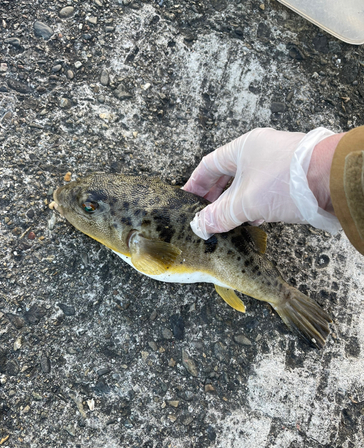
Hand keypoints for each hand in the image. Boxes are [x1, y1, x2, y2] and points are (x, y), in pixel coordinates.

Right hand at [183, 127, 341, 238]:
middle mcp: (260, 151)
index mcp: (243, 148)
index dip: (195, 183)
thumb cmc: (288, 181)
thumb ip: (220, 215)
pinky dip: (254, 205)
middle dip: (215, 196)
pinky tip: (252, 220)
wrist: (333, 180)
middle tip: (205, 213)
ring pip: (247, 184)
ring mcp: (277, 163)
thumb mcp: (246, 202)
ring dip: (235, 203)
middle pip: (228, 174)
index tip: (187, 198)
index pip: (209, 164)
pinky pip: (264, 191)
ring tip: (226, 221)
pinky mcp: (291, 178)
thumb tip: (200, 226)